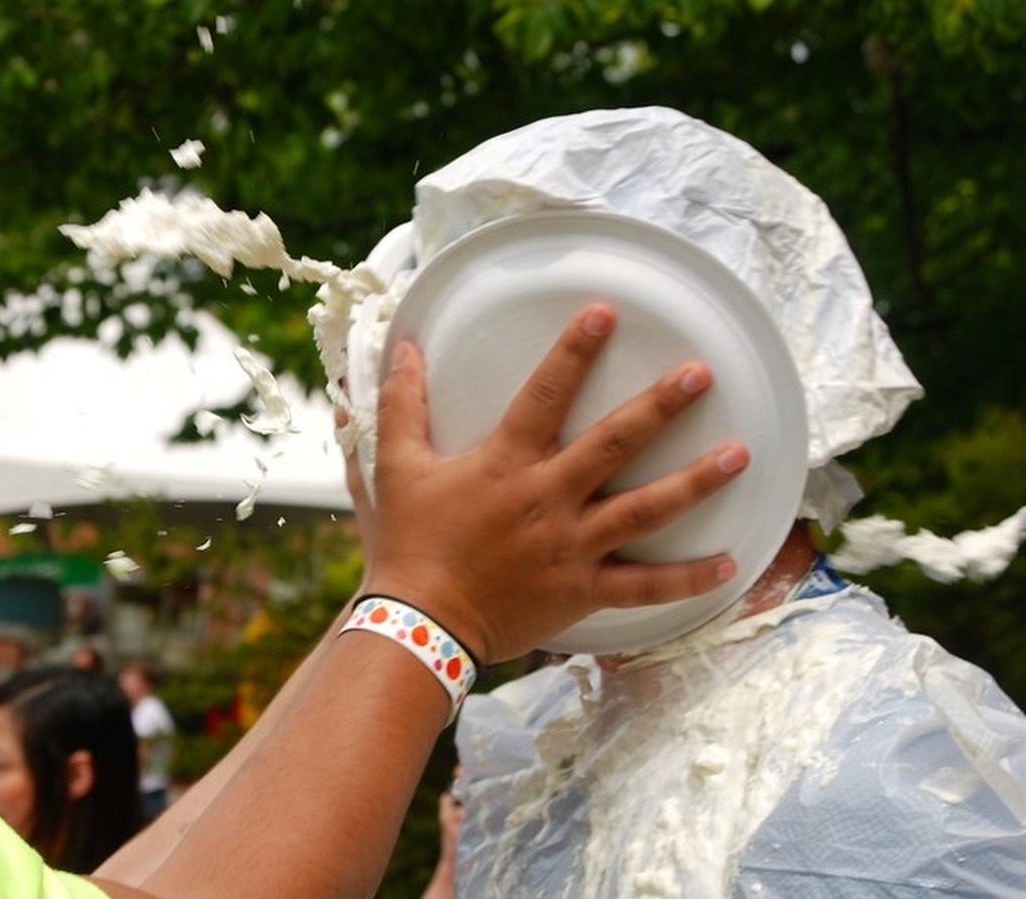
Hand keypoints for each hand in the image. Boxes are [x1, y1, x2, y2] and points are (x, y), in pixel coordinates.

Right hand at [362, 303, 748, 662]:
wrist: (419, 625)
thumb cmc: (407, 545)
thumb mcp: (393, 467)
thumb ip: (401, 405)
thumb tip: (404, 350)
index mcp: (505, 464)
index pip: (544, 395)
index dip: (574, 352)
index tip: (605, 314)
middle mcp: (546, 500)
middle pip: (613, 444)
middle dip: (660, 406)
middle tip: (701, 375)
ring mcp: (570, 547)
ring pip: (644, 510)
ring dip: (694, 482)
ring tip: (739, 454)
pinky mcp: (582, 592)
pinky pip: (644, 586)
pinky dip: (688, 578)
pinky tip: (729, 562)